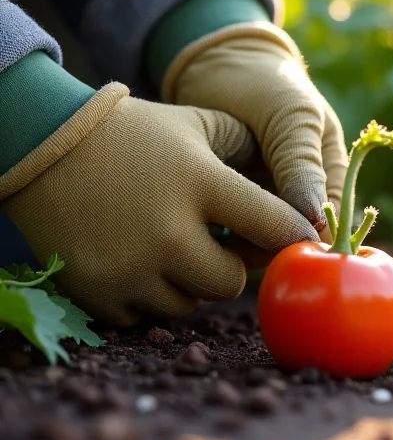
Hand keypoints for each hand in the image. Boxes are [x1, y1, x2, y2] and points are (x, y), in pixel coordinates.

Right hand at [0, 84, 317, 324]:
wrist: (43, 146)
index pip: (275, 227)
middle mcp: (168, 232)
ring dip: (189, 281)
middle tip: (214, 240)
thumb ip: (253, 150)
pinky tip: (137, 256)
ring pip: (191, 303)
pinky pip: (147, 315)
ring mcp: (130, 268)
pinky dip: (149, 293)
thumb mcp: (200, 124)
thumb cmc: (136, 134)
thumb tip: (301, 193)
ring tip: (169, 242)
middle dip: (231, 264)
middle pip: (233, 282)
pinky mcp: (98, 292)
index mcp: (201, 184)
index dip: (293, 236)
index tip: (300, 239)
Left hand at [163, 24, 346, 236]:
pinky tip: (200, 225)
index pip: (330, 223)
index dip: (309, 240)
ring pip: (260, 240)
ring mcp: (264, 201)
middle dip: (270, 244)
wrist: (215, 62)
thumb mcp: (291, 117)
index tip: (279, 246)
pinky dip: (218, 232)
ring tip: (215, 228)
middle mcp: (300, 195)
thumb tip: (315, 219)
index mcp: (330, 175)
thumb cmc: (265, 82)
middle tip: (237, 238)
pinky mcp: (231, 204)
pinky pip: (230, 231)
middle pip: (293, 238)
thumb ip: (302, 165)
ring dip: (241, 241)